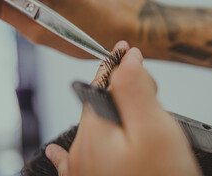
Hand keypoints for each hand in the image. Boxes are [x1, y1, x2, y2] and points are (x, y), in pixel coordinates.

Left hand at [45, 46, 201, 175]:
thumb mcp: (155, 128)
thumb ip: (136, 89)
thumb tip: (127, 59)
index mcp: (95, 132)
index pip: (102, 84)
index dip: (117, 64)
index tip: (124, 48)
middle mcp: (82, 153)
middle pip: (97, 105)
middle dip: (120, 89)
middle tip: (148, 89)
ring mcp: (84, 172)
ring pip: (92, 129)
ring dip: (110, 113)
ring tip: (134, 112)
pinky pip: (70, 164)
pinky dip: (70, 150)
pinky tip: (56, 152)